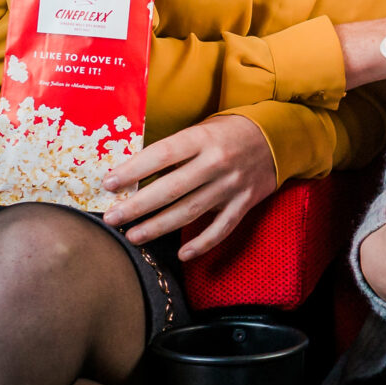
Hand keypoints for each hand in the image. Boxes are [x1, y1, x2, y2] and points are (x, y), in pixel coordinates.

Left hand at [101, 115, 278, 255]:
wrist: (277, 137)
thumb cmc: (228, 134)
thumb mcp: (202, 130)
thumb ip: (173, 152)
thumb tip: (131, 176)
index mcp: (203, 139)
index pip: (162, 155)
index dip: (133, 170)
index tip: (108, 184)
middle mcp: (217, 162)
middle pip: (172, 188)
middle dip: (137, 206)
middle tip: (112, 218)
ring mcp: (232, 184)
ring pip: (190, 211)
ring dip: (159, 226)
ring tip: (133, 237)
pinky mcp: (245, 202)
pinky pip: (222, 228)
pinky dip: (203, 243)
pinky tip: (182, 254)